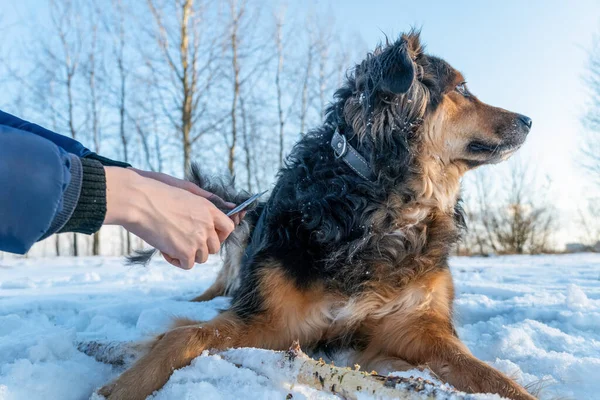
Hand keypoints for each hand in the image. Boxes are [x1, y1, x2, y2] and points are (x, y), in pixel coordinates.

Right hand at [103, 167, 235, 268]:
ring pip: (202, 258)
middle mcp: (207, 224)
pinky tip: (164, 249)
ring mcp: (198, 239)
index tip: (206, 237)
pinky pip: (187, 264)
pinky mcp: (186, 251)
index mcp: (209, 209)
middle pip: (215, 247)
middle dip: (200, 247)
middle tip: (182, 241)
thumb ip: (205, 205)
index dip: (219, 235)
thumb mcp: (186, 194)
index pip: (228, 228)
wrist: (138, 201)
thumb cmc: (157, 195)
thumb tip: (224, 210)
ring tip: (170, 242)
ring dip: (187, 254)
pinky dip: (175, 260)